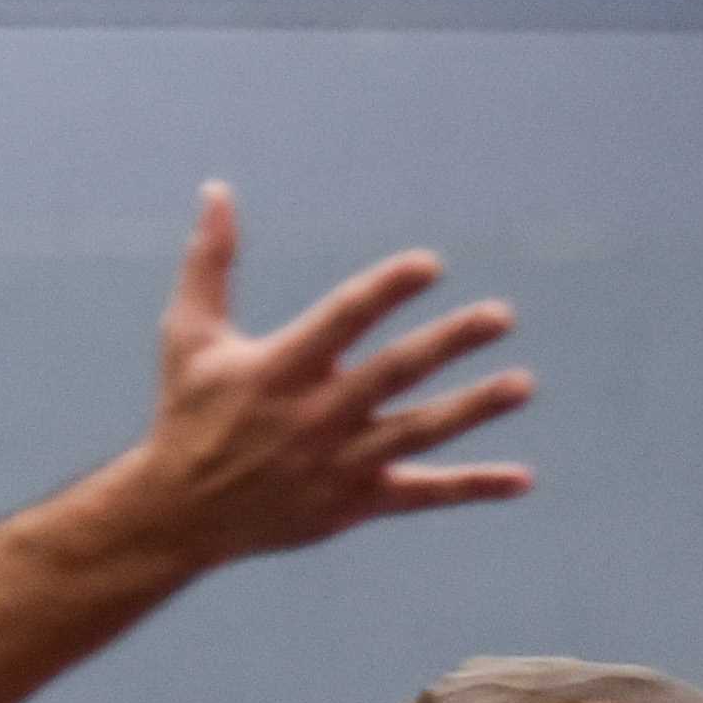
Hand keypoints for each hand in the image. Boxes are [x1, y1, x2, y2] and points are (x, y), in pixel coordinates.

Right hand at [121, 186, 532, 566]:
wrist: (179, 514)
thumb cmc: (188, 412)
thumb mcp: (189, 335)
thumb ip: (211, 263)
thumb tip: (217, 189)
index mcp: (278, 368)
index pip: (343, 320)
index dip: (386, 290)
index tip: (431, 264)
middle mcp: (314, 414)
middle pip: (394, 372)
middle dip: (449, 343)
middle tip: (502, 316)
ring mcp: (339, 462)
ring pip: (418, 431)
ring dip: (473, 408)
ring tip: (523, 384)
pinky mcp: (355, 503)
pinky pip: (423, 495)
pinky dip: (472, 488)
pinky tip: (522, 479)